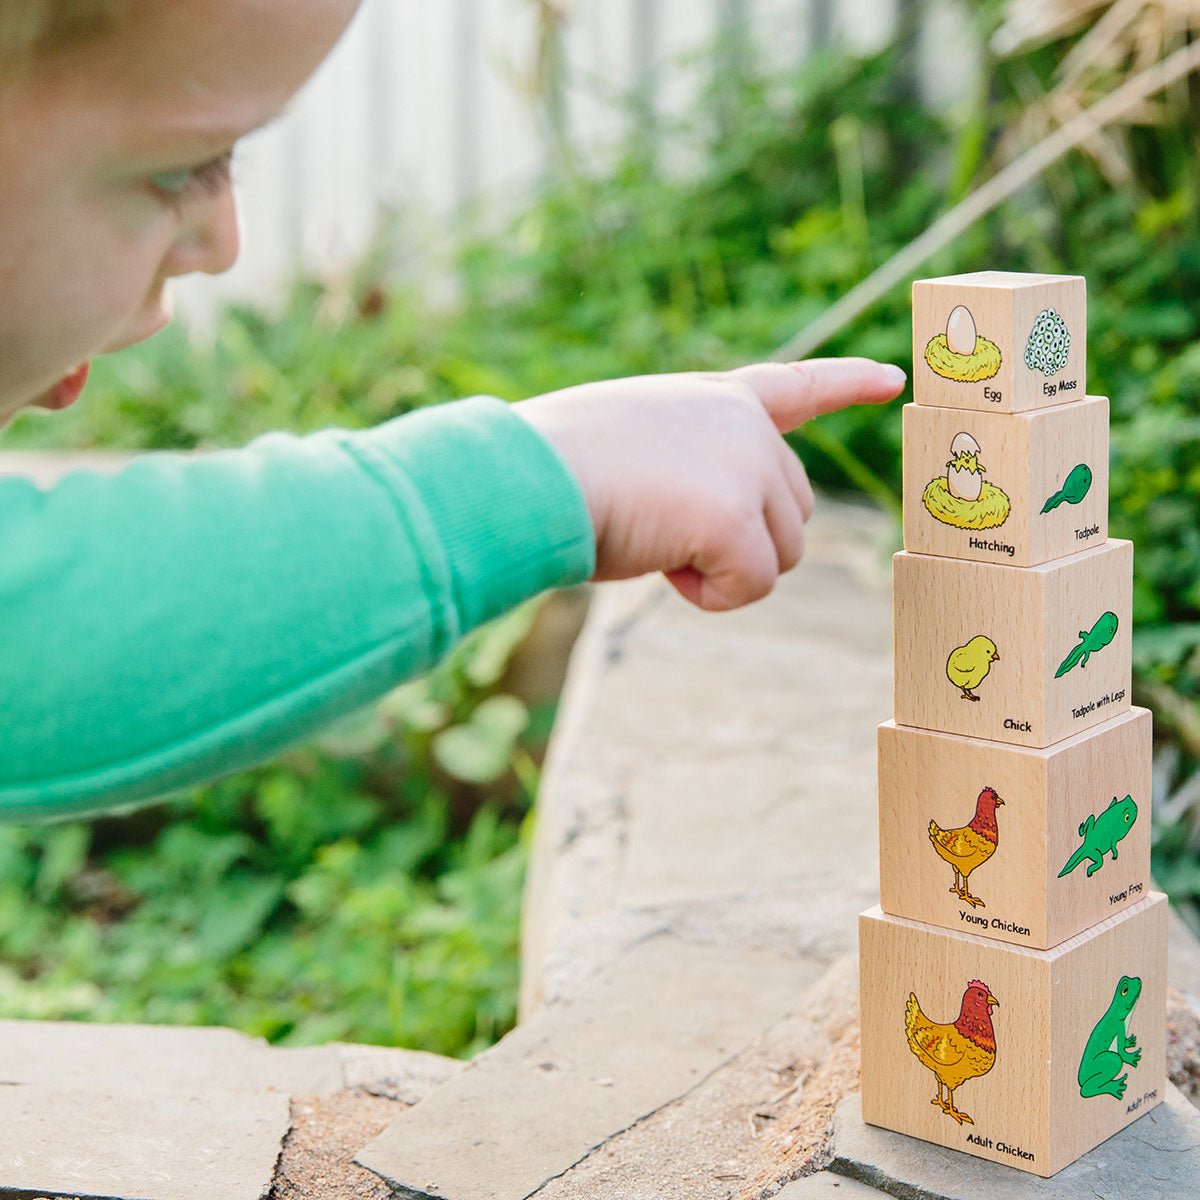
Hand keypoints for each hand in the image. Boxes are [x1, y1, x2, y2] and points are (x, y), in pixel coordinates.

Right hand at [513, 358, 905, 610]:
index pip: (795, 386)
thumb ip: (693, 468)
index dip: (845, 384)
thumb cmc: (556, 468)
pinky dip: (710, 595)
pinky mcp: (735, 518)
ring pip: (782, 555)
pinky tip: (663, 565)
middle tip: (667, 530)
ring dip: (724, 567)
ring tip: (657, 538)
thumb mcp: (637, 447)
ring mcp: (746, 467)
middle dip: (741, 541)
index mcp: (715, 401)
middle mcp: (744, 426)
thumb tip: (716, 531)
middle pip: (793, 512)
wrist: (525, 477)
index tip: (893, 380)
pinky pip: (751, 587)